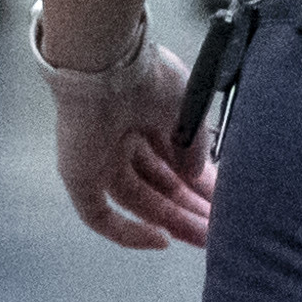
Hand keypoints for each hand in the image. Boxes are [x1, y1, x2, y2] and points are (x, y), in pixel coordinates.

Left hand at [45, 20, 216, 250]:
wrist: (107, 61)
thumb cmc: (148, 74)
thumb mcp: (187, 108)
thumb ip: (194, 145)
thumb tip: (198, 175)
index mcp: (144, 116)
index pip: (173, 159)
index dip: (198, 183)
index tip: (223, 202)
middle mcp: (121, 139)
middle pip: (157, 184)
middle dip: (189, 206)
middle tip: (218, 228)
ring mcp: (99, 159)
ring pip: (138, 201)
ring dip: (172, 220)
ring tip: (205, 237)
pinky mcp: (79, 176)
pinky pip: (100, 216)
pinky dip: (129, 233)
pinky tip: (162, 240)